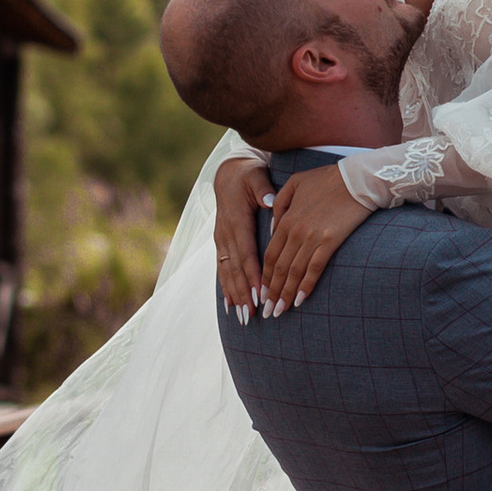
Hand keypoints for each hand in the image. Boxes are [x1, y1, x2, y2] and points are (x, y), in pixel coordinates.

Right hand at [212, 155, 269, 314]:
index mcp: (237, 220)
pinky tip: (230, 306)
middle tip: (253, 314)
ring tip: (242, 316)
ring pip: (227, 273)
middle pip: (236, 269)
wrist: (228, 173)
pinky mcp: (221, 244)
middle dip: (244, 293)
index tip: (261, 292)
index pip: (246, 252)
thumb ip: (263, 190)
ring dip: (235, 296)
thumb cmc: (248, 175)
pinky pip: (222, 269)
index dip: (253, 274)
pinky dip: (226, 288)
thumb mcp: (256, 176)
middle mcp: (226, 234)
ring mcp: (221, 240)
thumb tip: (271, 202)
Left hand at [259, 163, 366, 309]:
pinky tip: (300, 300)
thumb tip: (272, 227)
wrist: (357, 179)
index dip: (264, 276)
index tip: (261, 292)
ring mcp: (313, 238)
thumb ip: (279, 204)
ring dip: (286, 294)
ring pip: (294, 272)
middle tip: (267, 311)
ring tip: (280, 312)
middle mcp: (296, 231)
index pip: (270, 254)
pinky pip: (315, 269)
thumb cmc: (327, 179)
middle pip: (279, 268)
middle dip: (272, 292)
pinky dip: (306, 286)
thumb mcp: (295, 183)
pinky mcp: (330, 241)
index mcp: (286, 219)